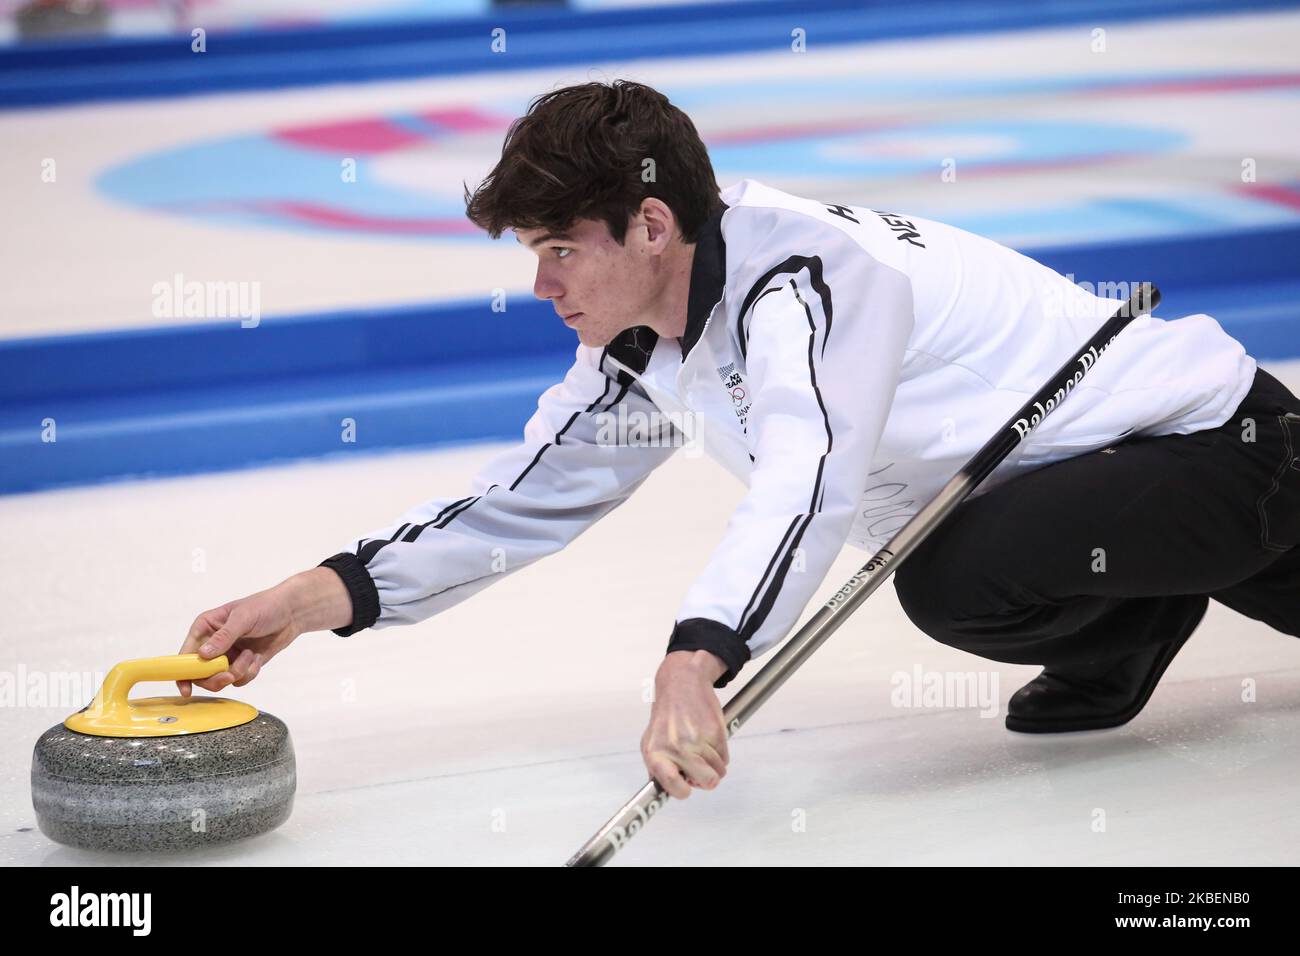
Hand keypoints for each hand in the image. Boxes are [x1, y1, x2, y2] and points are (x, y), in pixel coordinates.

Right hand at [176, 588, 296, 695]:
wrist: (292, 612)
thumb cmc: (266, 606)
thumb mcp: (243, 618)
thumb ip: (223, 637)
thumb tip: (202, 655)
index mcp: (205, 628)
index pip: (185, 654)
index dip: (182, 673)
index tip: (186, 689)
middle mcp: (212, 643)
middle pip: (200, 674)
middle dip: (215, 678)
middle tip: (230, 675)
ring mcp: (227, 655)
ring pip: (220, 680)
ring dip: (238, 672)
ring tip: (251, 655)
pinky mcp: (242, 664)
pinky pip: (239, 680)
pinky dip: (249, 673)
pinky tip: (257, 657)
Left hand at [640, 650, 730, 798]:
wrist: (682, 683)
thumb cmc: (667, 715)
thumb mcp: (651, 740)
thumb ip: (656, 768)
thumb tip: (662, 792)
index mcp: (656, 755)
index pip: (673, 787)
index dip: (683, 791)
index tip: (687, 788)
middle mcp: (677, 749)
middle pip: (706, 783)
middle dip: (707, 779)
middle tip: (700, 766)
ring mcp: (697, 741)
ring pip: (718, 772)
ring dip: (715, 765)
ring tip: (702, 747)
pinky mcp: (715, 733)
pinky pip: (725, 758)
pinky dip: (721, 753)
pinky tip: (709, 738)